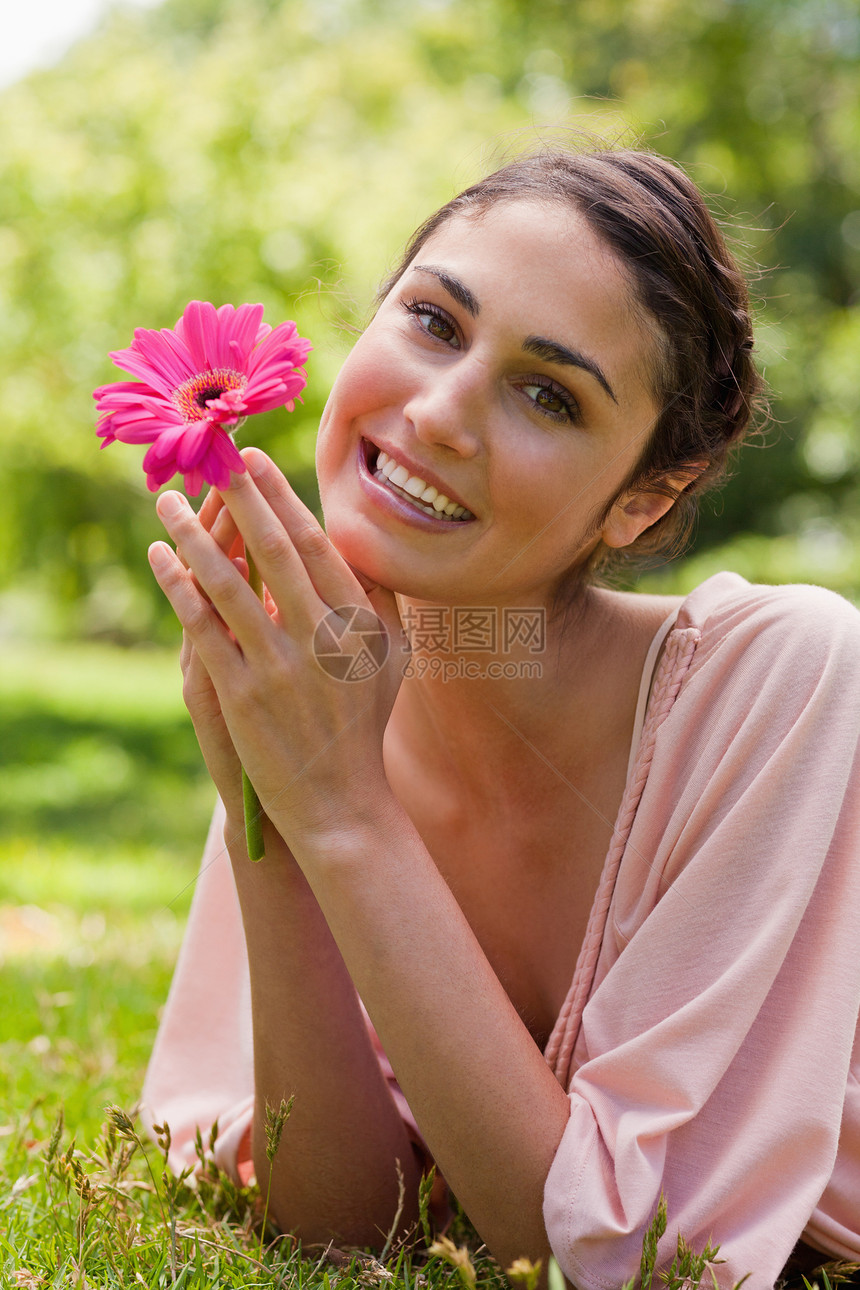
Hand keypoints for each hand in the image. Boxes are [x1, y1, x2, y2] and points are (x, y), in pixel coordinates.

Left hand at [148, 447, 405, 852]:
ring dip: (194, 536)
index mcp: (359, 625)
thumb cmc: (363, 724)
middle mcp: (322, 640)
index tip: (255, 462)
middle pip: (274, 552)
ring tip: (168, 502)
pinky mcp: (242, 695)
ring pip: (230, 585)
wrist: (341, 802)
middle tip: (214, 457)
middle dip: (242, 498)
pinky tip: (158, 557)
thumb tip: (358, 544)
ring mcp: (279, 667)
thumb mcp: (392, 660)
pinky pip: (203, 628)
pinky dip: (178, 587)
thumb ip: (381, 601)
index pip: (316, 546)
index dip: (282, 499)